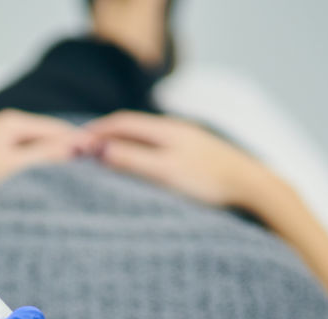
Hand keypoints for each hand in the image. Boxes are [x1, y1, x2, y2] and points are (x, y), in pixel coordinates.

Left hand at [0, 110, 96, 215]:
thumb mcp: (14, 168)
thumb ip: (46, 155)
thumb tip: (79, 146)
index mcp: (11, 121)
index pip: (57, 129)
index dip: (80, 143)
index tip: (104, 156)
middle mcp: (2, 126)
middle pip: (46, 138)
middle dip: (67, 153)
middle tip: (95, 170)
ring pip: (34, 151)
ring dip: (51, 164)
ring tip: (74, 181)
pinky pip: (21, 160)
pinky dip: (35, 170)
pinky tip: (44, 186)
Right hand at [85, 111, 274, 208]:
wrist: (253, 187)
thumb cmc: (209, 181)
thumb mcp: (164, 172)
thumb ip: (131, 160)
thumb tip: (98, 149)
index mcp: (166, 130)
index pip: (121, 122)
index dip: (95, 130)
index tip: (73, 141)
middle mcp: (177, 130)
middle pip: (134, 125)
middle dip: (107, 133)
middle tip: (84, 146)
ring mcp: (189, 141)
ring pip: (148, 136)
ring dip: (124, 142)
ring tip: (107, 155)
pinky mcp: (198, 155)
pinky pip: (161, 147)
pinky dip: (141, 151)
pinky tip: (143, 165)